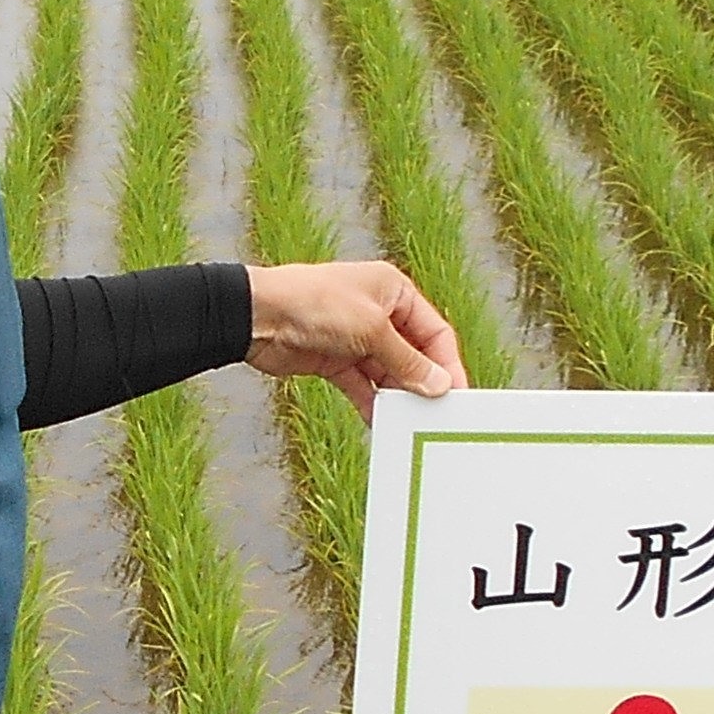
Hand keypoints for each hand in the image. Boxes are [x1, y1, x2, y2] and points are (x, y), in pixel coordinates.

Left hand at [247, 258, 466, 406]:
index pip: (435, 331)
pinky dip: (371, 403)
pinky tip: (380, 422)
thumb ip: (407, 361)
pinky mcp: (334, 360)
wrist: (257, 315)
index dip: (447, 364)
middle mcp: (378, 312)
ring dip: (398, 396)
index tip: (457, 395)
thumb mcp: (371, 331)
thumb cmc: (314, 304)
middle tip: (437, 414)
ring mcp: (356, 338)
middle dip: (423, 382)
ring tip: (410, 422)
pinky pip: (362, 385)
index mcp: (393, 291)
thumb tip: (438, 385)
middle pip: (413, 354)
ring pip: (388, 373)